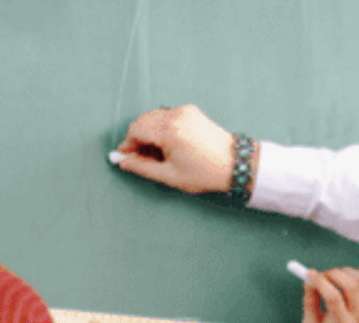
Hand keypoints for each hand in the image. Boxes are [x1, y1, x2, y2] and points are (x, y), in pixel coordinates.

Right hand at [116, 105, 235, 193]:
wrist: (234, 163)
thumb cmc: (205, 172)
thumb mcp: (170, 176)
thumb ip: (143, 168)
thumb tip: (124, 162)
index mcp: (169, 130)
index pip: (136, 130)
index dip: (128, 145)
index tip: (127, 157)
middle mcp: (175, 115)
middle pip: (143, 121)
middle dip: (138, 138)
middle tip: (145, 158)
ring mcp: (184, 110)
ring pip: (154, 117)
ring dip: (150, 133)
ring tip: (160, 154)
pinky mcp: (191, 111)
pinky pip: (167, 116)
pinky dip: (162, 127)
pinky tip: (170, 145)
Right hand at [302, 267, 358, 322]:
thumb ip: (309, 302)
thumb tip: (309, 278)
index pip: (333, 297)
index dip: (320, 282)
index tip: (309, 275)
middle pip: (351, 285)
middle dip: (333, 274)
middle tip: (322, 276)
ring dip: (345, 272)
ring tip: (335, 278)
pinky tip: (350, 277)